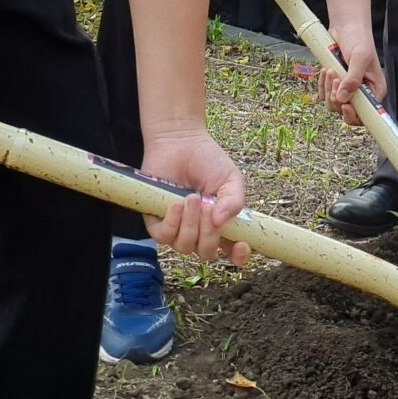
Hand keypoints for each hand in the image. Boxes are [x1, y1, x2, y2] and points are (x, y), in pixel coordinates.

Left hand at [142, 132, 249, 266]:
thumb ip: (233, 200)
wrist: (180, 142)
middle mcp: (199, 231)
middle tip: (208, 206)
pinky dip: (172, 222)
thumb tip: (221, 222)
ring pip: (184, 246)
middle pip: (206, 252)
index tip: (241, 245)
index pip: (232, 251)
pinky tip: (175, 204)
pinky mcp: (157, 222)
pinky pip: (163, 236)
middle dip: (209, 234)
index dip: (239, 256)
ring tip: (191, 198)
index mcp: (221, 224)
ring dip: (190, 224)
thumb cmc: (207, 160)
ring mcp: (178, 229)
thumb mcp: (230, 178)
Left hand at [325, 23, 384, 125]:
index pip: (366, 115)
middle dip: (337, 95)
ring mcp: (347, 89)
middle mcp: (361, 93)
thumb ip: (353, 79)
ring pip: (332, 103)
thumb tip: (343, 98)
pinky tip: (325, 70)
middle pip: (345, 111)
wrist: (346, 27)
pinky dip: (322, 84)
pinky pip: (324, 94)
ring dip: (328, 88)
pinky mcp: (335, 84)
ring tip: (330, 70)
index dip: (354, 115)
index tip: (344, 105)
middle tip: (336, 77)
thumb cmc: (359, 39)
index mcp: (374, 90)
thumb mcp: (360, 58)